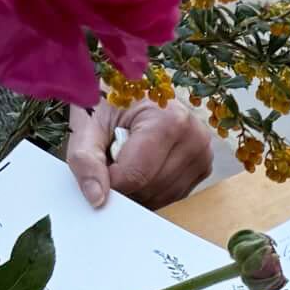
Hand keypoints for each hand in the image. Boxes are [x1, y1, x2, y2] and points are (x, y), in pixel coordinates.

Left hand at [65, 97, 212, 210]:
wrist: (135, 91)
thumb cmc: (112, 102)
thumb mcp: (90, 124)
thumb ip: (86, 159)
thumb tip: (96, 198)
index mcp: (169, 121)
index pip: (136, 175)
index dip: (110, 181)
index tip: (99, 166)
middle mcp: (195, 139)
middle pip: (150, 189)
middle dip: (124, 184)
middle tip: (113, 157)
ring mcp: (203, 155)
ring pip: (161, 197)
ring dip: (138, 190)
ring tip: (129, 160)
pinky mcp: (203, 168)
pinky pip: (172, 197)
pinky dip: (152, 190)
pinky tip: (144, 167)